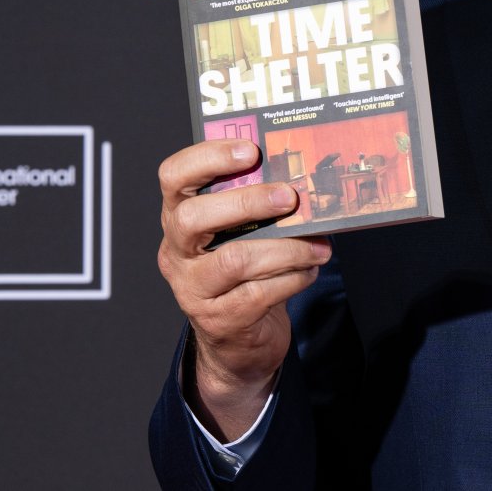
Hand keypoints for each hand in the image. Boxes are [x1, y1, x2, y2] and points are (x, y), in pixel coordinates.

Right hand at [156, 139, 331, 439]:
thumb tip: (302, 177)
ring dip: (287, 248)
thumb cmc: (242, 273)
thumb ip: (254, 206)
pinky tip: (309, 270)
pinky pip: (260, 293)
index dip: (207, 158)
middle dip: (247, 202)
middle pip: (193, 217)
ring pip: (236, 259)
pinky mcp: (219, 319)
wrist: (237, 341)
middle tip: (290, 197)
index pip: (173, 177)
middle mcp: (177, 252)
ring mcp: (193, 289)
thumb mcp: (239, 234)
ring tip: (319, 246)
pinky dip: (293, 278)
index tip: (250, 150)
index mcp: (178, 218)